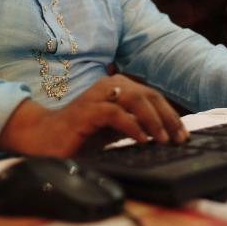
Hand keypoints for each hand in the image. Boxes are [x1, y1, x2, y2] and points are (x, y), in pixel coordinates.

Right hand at [0, 74, 187, 156]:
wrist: (43, 137)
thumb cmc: (81, 134)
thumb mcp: (114, 129)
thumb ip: (135, 125)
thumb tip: (165, 135)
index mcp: (117, 87)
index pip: (152, 96)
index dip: (170, 114)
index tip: (183, 135)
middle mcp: (109, 86)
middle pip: (148, 95)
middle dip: (167, 117)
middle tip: (179, 138)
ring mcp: (97, 96)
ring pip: (134, 99)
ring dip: (153, 120)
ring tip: (164, 140)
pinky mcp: (86, 111)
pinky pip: (114, 114)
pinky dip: (131, 126)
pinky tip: (142, 139)